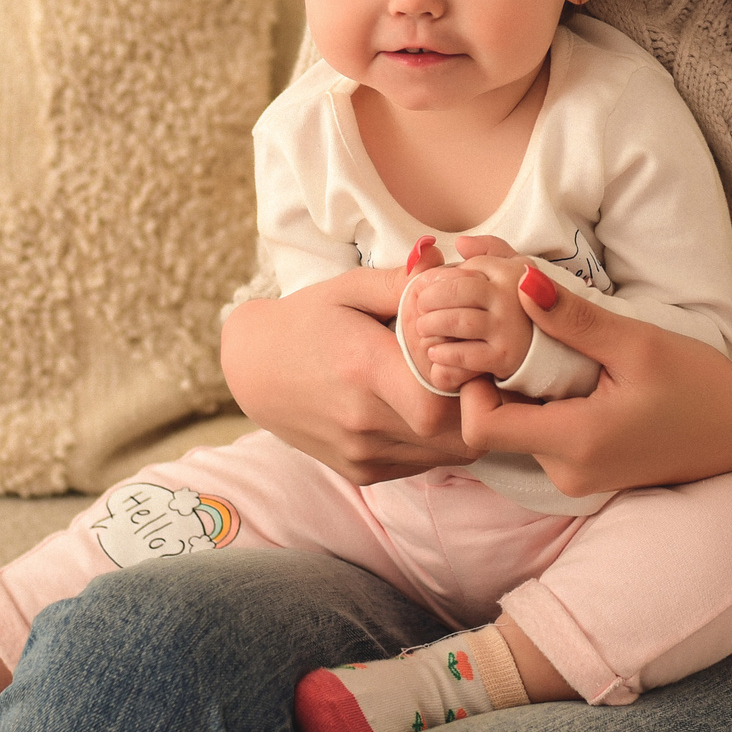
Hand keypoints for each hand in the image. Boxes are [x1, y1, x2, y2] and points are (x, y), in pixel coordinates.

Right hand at [218, 243, 479, 485]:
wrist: (253, 369)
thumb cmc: (307, 320)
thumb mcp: (349, 289)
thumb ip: (402, 281)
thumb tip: (445, 259)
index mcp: (364, 370)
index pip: (442, 400)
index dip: (470, 383)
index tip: (475, 357)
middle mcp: (363, 421)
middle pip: (454, 434)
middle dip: (477, 407)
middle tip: (477, 373)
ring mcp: (362, 453)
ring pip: (446, 455)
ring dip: (462, 426)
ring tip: (454, 389)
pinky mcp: (361, 471)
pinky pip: (422, 464)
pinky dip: (436, 442)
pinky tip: (424, 408)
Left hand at [404, 248, 533, 390]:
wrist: (550, 348)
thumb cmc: (523, 305)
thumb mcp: (515, 270)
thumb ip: (489, 250)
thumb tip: (460, 243)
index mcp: (510, 272)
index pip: (464, 269)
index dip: (439, 278)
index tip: (427, 286)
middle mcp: (511, 297)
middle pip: (458, 291)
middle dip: (430, 299)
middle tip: (420, 308)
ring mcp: (509, 329)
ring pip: (458, 322)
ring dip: (433, 325)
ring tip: (423, 328)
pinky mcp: (505, 357)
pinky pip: (465, 355)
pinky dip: (444, 353)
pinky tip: (435, 352)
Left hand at [457, 273, 731, 496]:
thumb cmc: (699, 385)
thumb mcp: (636, 343)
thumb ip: (574, 319)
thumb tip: (519, 283)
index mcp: (575, 442)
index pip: (481, 429)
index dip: (471, 387)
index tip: (494, 346)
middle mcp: (568, 472)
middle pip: (498, 429)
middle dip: (500, 383)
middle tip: (520, 336)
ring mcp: (579, 479)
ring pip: (522, 433)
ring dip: (527, 394)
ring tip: (557, 352)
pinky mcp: (590, 475)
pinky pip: (547, 441)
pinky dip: (549, 408)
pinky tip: (578, 377)